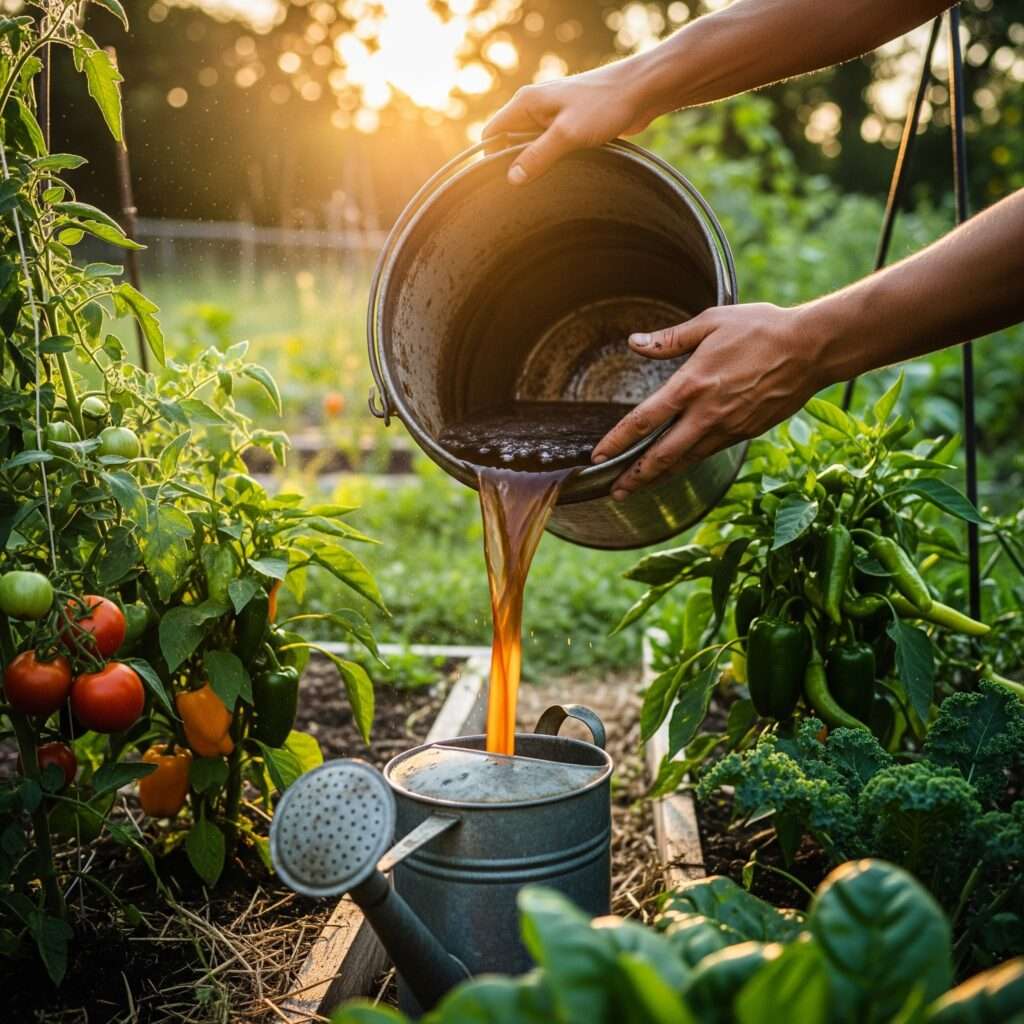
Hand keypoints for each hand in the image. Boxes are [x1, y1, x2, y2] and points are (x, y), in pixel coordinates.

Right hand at [483, 61, 653, 184]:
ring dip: (539, 165)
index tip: (502, 183)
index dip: (491, 159)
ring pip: (533, 148)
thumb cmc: (604, 105)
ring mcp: (553, 118)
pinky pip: (552, 149)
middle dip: (517, 165)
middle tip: (527, 190)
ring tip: (548, 183)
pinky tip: (564, 176)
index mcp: (526, 103)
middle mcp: (535, 108)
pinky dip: (555, 162)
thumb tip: (512, 178)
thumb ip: (537, 156)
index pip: (492, 133)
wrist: (642, 92)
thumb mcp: (567, 134)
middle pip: (511, 143)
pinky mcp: (569, 127)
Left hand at [591, 303, 827, 499]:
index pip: (642, 420)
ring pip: (686, 460)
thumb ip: (669, 338)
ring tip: (639, 486)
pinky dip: (688, 463)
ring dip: (660, 476)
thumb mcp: (710, 323)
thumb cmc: (760, 329)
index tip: (597, 456)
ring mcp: (727, 427)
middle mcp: (706, 413)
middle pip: (661, 456)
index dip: (616, 441)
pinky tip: (678, 465)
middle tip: (613, 491)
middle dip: (634, 477)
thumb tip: (634, 343)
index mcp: (690, 384)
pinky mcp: (745, 433)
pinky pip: (709, 452)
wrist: (811, 348)